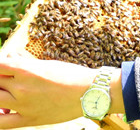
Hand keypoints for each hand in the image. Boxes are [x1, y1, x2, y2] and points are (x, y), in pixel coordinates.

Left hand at [0, 55, 122, 128]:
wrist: (91, 92)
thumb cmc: (72, 75)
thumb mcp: (49, 64)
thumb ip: (26, 62)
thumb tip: (11, 57)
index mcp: (27, 70)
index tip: (3, 68)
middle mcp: (21, 87)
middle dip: (0, 80)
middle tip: (7, 81)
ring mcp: (23, 105)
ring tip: (5, 95)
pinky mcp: (29, 119)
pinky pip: (2, 123)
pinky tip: (4, 111)